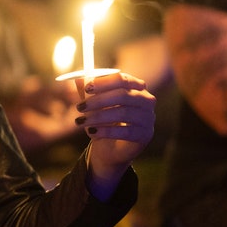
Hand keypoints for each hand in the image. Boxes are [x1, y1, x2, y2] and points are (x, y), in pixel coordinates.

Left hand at [77, 71, 154, 197]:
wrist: (111, 147)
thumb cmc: (104, 120)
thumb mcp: (93, 104)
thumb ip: (87, 91)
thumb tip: (78, 78)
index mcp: (136, 87)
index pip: (123, 79)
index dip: (104, 82)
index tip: (87, 88)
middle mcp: (146, 100)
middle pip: (123, 95)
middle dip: (98, 100)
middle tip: (79, 107)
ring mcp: (148, 118)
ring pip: (123, 113)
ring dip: (98, 116)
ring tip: (81, 121)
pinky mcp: (145, 135)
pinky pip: (125, 131)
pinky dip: (106, 131)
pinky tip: (91, 132)